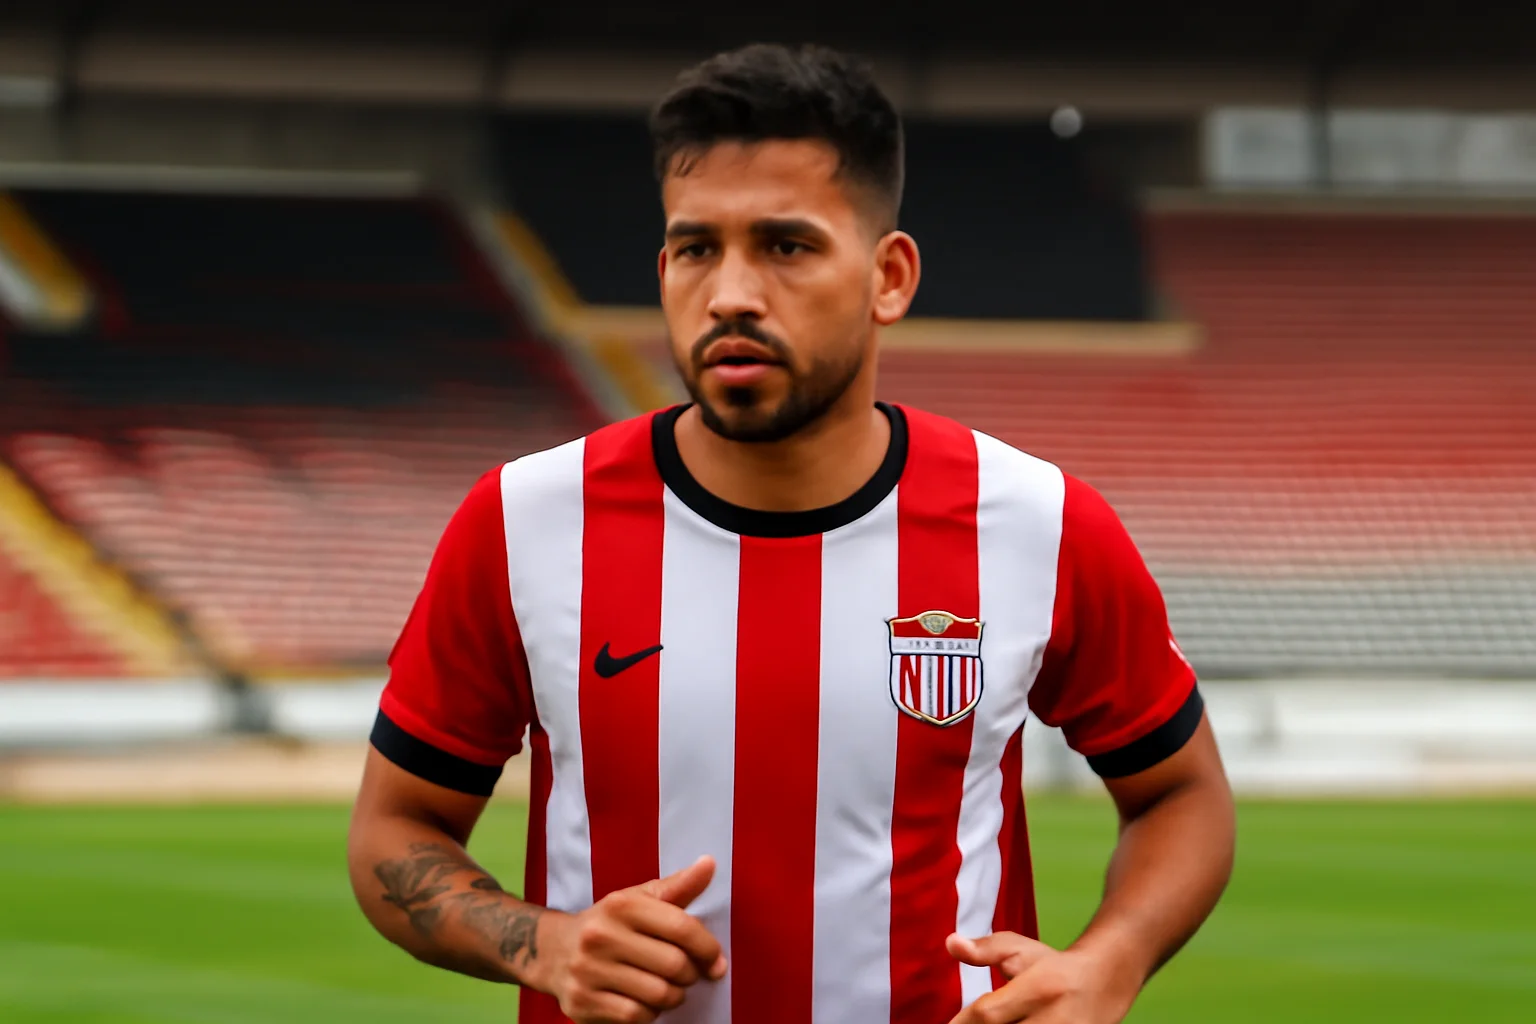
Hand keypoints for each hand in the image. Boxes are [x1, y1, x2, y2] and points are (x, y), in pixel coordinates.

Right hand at [534, 856, 726, 1023]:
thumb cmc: (609, 924)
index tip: (716, 961)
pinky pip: (636, 1017)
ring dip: (674, 997)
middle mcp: (601, 935)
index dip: (708, 947)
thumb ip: (678, 886)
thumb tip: (709, 864)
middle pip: (674, 965)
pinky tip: (645, 1002)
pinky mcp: (582, 1002)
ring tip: (668, 988)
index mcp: (622, 905)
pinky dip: (650, 1014)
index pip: (681, 926)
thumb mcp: (639, 899)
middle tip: (687, 974)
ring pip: (659, 995)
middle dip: (691, 975)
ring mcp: (588, 970)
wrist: (552, 950)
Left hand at [944, 931, 1141, 1023]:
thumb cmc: (1053, 966)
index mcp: (1039, 989)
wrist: (1105, 984)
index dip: (963, 1022)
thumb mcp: (1020, 948)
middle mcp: (1054, 1020)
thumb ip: (984, 949)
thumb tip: (950, 943)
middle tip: (972, 1023)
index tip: (953, 1023)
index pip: (987, 1015)